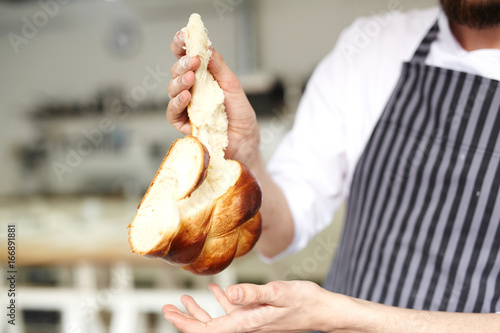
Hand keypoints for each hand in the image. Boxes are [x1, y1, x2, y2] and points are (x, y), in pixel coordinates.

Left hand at [161, 280, 348, 332]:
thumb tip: (228, 292)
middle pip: (209, 329)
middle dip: (187, 319)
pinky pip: (234, 311)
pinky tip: (217, 290)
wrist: (324, 311)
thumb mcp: (279, 292)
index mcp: (248, 324)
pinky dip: (222, 301)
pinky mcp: (259, 316)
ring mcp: (252, 323)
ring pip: (219, 321)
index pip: (209, 330)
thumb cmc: (306, 301)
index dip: (186, 324)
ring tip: (185, 299)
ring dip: (201, 311)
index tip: (169, 313)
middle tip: (167, 307)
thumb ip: (253, 294)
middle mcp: (247, 327)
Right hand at [167, 30, 260, 167]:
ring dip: (180, 80)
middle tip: (193, 60)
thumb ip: (219, 67)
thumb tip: (206, 46)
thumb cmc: (240, 116)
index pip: (186, 57)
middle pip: (177, 71)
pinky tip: (186, 97)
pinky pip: (173, 111)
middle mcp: (191, 90)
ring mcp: (186, 106)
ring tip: (191, 77)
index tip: (184, 35)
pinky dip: (178, 102)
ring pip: (172, 89)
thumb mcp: (232, 86)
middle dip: (182, 63)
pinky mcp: (182, 124)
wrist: (244, 142)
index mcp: (203, 77)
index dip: (182, 45)